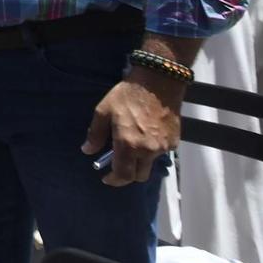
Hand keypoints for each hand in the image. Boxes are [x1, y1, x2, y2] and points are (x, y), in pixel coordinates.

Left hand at [82, 69, 182, 186]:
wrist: (158, 82)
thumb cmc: (127, 95)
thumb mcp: (103, 111)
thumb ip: (95, 134)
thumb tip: (87, 150)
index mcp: (128, 144)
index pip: (123, 175)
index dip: (114, 180)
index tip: (107, 178)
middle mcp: (147, 150)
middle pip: (139, 175)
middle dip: (128, 174)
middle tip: (119, 163)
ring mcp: (163, 147)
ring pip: (150, 164)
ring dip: (140, 161)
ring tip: (133, 143)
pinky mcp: (174, 141)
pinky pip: (161, 153)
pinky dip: (152, 150)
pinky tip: (146, 134)